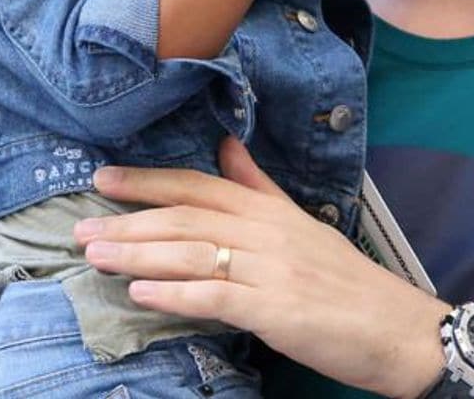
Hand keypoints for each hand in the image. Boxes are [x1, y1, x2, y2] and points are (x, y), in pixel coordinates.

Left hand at [75, 138, 446, 398]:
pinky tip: (140, 295)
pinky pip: (215, 297)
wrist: (393, 326)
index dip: (147, 182)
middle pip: (185, 217)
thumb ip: (258, 184)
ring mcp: (269, 269)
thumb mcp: (298, 221)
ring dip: (137, 254)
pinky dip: (174, 294)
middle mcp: (264, 230)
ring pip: (192, 252)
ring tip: (95, 256)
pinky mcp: (275, 308)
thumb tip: (226, 146)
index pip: (197, 186)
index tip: (102, 179)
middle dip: (128, 221)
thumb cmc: (340, 278)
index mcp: (267, 208)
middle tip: (80, 227)